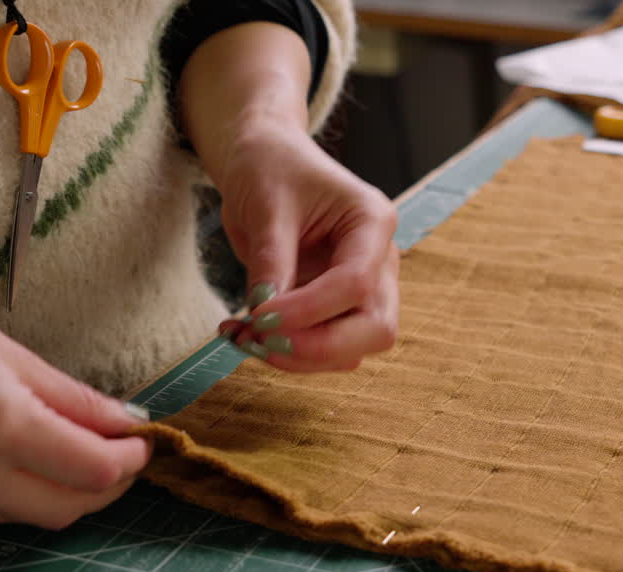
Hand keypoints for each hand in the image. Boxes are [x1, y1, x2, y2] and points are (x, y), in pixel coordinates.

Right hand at [0, 250, 150, 529]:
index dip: (130, 460)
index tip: (143, 440)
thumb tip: (126, 422)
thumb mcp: (4, 347)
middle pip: (65, 507)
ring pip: (25, 516)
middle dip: (106, 484)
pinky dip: (14, 491)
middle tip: (122, 452)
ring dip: (61, 490)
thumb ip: (71, 397)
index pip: (92, 471)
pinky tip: (19, 457)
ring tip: (75, 449)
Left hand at [215, 122, 399, 371]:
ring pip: (353, 350)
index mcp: (372, 222)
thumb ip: (271, 261)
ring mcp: (365, 290)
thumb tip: (265, 317)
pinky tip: (246, 334)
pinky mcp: (338, 310)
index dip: (309, 309)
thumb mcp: (265, 205)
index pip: (356, 282)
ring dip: (298, 356)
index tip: (258, 316)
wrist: (266, 163)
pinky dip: (287, 353)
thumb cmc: (271, 169)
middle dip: (320, 347)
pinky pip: (324, 350)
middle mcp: (380, 261)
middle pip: (376, 328)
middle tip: (262, 341)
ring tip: (243, 336)